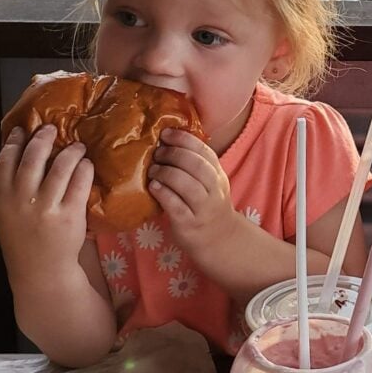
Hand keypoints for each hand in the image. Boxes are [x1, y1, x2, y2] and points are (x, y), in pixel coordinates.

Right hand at [0, 125, 92, 284]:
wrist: (41, 269)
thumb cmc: (24, 237)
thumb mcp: (5, 213)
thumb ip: (10, 187)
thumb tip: (22, 153)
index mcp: (1, 198)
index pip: (4, 161)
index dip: (13, 142)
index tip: (22, 129)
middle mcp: (22, 200)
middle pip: (33, 158)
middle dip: (43, 138)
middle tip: (52, 128)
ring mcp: (47, 207)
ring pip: (60, 167)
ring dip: (70, 151)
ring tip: (77, 146)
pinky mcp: (70, 215)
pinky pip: (80, 183)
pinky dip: (84, 169)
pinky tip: (86, 164)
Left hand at [148, 128, 237, 255]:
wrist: (218, 239)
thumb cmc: (206, 207)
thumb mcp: (209, 184)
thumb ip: (194, 166)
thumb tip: (166, 141)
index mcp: (218, 176)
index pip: (205, 152)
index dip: (184, 140)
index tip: (165, 133)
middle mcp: (214, 191)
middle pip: (197, 166)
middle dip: (174, 155)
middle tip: (157, 153)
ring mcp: (203, 208)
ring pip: (188, 185)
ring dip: (167, 173)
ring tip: (153, 170)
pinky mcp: (189, 224)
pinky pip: (177, 206)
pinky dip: (164, 193)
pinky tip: (154, 187)